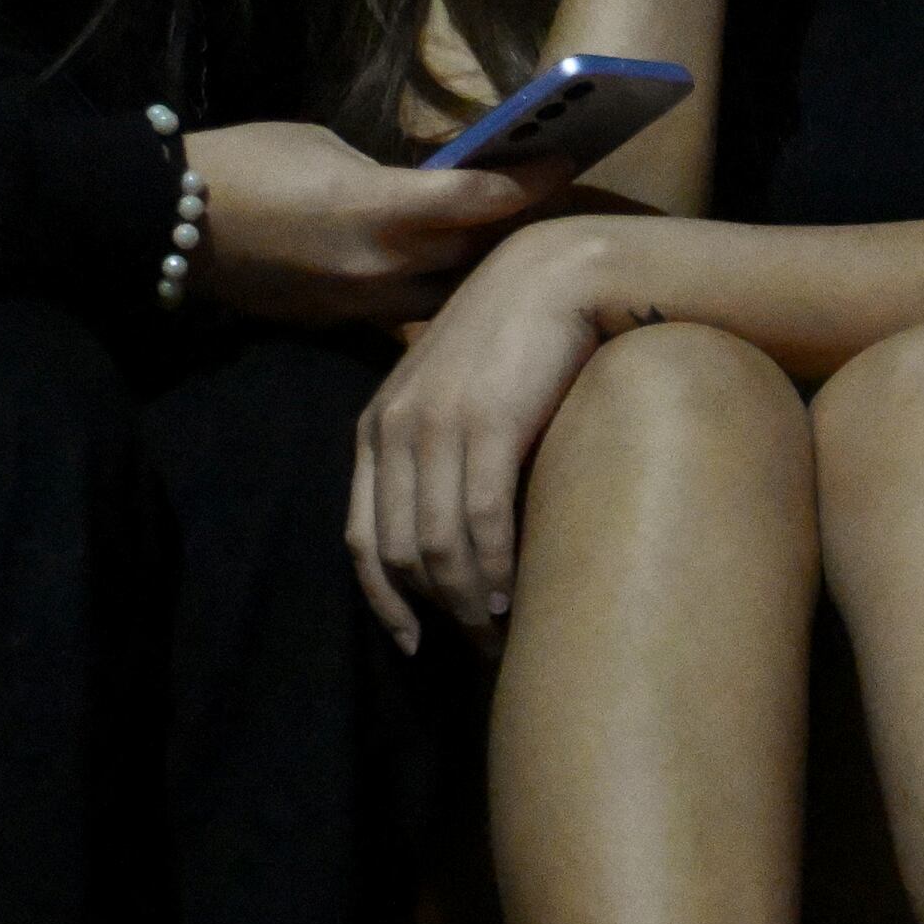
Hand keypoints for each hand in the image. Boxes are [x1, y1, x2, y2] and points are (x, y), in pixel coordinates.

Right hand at [190, 120, 538, 322]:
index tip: (568, 161)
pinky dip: (432, 296)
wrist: (166, 221)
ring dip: (478, 276)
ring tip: (511, 252)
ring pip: (447, 299)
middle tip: (553, 207)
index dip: (529, 181)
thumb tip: (432, 183)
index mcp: (379, 207)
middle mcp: (381, 265)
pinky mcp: (336, 324)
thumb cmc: (244, 163)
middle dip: (514, 231)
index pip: (478, 198)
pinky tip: (452, 282)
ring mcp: (359, 303)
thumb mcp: (326, 147)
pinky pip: (404, 315)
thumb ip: (388, 173)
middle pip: (476, 255)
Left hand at [346, 222, 614, 650]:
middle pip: (400, 554)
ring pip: (439, 549)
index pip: (363, 541)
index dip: (386, 603)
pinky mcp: (485, 425)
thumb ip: (433, 451)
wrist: (559, 274)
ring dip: (470, 604)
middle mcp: (393, 429)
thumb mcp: (454, 395)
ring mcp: (436, 427)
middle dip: (437, 613)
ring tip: (503, 634)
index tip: (417, 646)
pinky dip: (497, 571)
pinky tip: (519, 594)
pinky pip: (481, 524)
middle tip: (478, 649)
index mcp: (376, 428)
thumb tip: (445, 536)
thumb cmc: (516, 340)